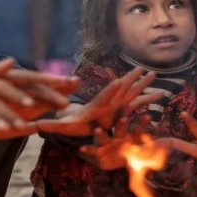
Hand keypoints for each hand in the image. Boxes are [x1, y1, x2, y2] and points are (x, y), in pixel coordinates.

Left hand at [35, 69, 157, 136]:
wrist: (71, 120)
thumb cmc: (66, 123)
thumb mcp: (59, 126)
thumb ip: (50, 126)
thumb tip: (35, 125)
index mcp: (93, 108)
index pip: (102, 98)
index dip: (110, 91)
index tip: (118, 81)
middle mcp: (106, 103)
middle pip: (120, 90)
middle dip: (132, 80)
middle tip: (144, 69)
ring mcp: (115, 105)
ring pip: (131, 93)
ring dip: (142, 85)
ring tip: (155, 74)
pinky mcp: (120, 110)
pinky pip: (136, 104)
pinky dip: (147, 99)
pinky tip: (160, 94)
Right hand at [80, 114, 152, 170]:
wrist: (114, 162)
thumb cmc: (129, 154)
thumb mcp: (143, 154)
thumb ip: (154, 151)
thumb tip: (169, 146)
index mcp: (130, 137)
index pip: (138, 129)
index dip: (142, 124)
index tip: (148, 117)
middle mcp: (118, 137)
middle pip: (120, 130)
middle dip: (122, 125)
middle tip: (125, 119)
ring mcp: (108, 143)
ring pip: (104, 137)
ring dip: (101, 134)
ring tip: (98, 130)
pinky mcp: (99, 152)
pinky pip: (93, 151)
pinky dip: (87, 150)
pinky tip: (81, 149)